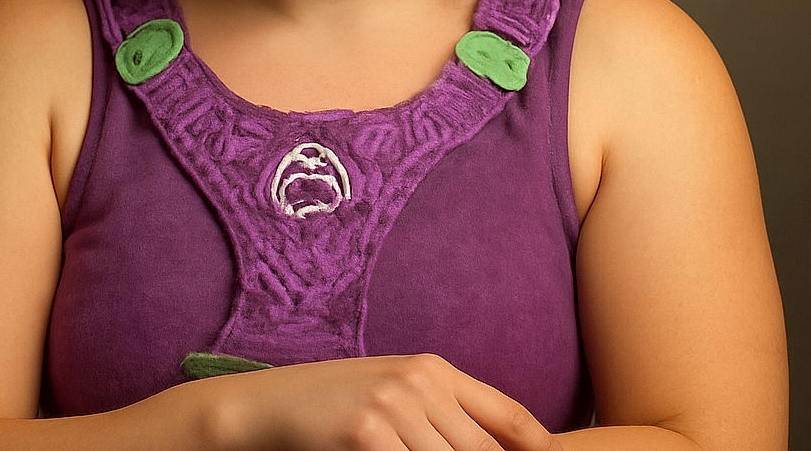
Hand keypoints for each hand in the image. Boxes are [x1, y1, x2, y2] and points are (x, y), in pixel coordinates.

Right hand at [206, 353, 560, 450]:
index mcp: (433, 368)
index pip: (509, 415)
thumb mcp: (396, 391)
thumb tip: (496, 446)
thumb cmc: (337, 402)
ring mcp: (393, 407)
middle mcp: (420, 382)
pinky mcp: (366, 434)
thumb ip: (444, 413)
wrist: (270, 405)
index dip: (540, 449)